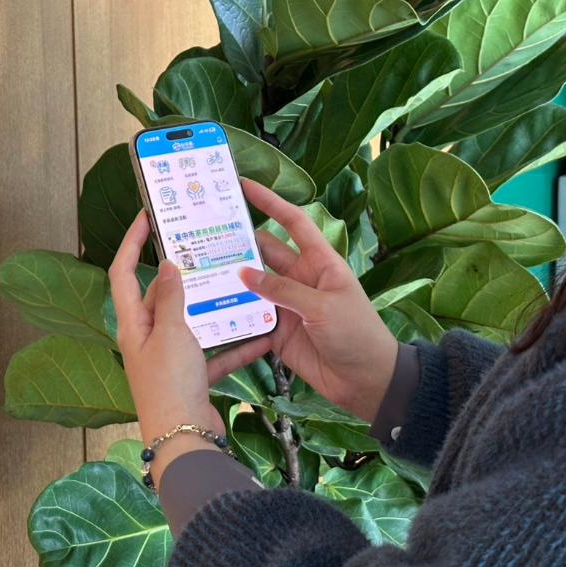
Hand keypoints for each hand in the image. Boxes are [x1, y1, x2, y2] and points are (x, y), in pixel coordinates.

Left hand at [107, 210, 272, 485]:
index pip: (124, 272)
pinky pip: (215, 352)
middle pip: (160, 296)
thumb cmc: (170, 383)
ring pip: (192, 322)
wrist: (184, 439)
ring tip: (236, 281)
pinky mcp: (192, 376)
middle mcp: (147, 338)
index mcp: (132, 324)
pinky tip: (261, 334)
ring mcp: (170, 358)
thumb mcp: (171, 333)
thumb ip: (171, 298)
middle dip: (183, 273)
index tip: (148, 217)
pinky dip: (235, 344)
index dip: (132, 242)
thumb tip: (169, 266)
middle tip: (204, 246)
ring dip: (213, 306)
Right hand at [208, 177, 398, 423]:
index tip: (245, 185)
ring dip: (232, 277)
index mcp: (319, 262)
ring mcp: (287, 305)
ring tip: (199, 266)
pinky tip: (208, 305)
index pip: (293, 223)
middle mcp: (300, 278)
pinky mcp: (277, 331)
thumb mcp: (322, 306)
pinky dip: (234, 311)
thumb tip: (244, 273)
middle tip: (206, 231)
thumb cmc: (356, 333)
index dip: (270, 202)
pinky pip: (252, 315)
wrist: (366, 380)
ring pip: (254, 284)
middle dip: (240, 241)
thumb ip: (282, 290)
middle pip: (265, 252)